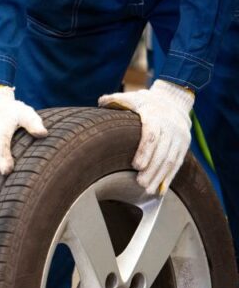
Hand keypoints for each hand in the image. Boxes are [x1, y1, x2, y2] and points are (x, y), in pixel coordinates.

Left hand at [99, 80, 194, 194]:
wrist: (174, 100)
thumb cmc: (145, 102)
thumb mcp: (131, 97)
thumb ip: (115, 100)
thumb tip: (101, 102)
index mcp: (155, 115)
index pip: (152, 135)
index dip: (145, 151)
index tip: (136, 166)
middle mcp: (170, 126)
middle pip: (162, 151)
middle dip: (152, 169)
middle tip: (140, 184)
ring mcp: (180, 136)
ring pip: (171, 159)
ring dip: (160, 176)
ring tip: (148, 190)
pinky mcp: (184, 144)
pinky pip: (178, 163)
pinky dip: (169, 177)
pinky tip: (160, 189)